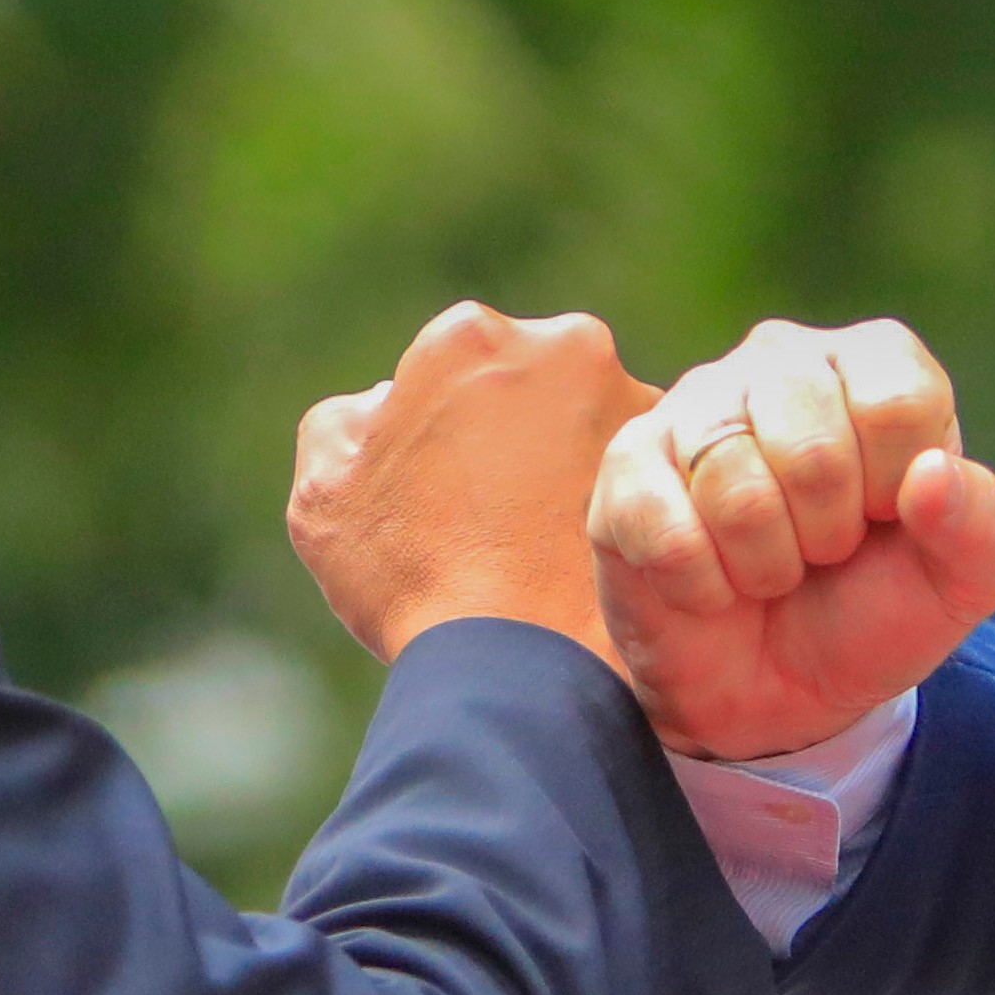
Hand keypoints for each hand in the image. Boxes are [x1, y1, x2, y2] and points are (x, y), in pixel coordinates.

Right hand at [289, 303, 660, 662]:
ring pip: (587, 415)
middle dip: (509, 425)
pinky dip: (607, 492)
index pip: (447, 364)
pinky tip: (578, 548)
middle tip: (491, 507)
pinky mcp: (671, 463)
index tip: (439, 483)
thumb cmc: (407, 573)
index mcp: (467, 337)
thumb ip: (347, 421)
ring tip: (539, 536)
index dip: (436, 427)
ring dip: (564, 454)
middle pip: (526, 376)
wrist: (515, 656)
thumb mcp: (323, 491)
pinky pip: (631, 465)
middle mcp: (560, 343)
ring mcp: (629, 400)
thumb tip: (386, 406)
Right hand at [587, 316, 994, 761]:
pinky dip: (701, 585)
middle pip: (815, 450)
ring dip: (764, 566)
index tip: (885, 522)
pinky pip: (666, 528)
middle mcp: (781, 360)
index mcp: (874, 365)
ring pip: (735, 489)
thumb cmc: (870, 611)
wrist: (777, 691)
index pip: (897, 405)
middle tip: (820, 553)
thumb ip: (980, 529)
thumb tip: (933, 475)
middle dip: (826, 537)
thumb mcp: (959, 586)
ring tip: (768, 569)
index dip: (897, 494)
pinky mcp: (627, 464)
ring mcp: (695, 405)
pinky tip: (710, 584)